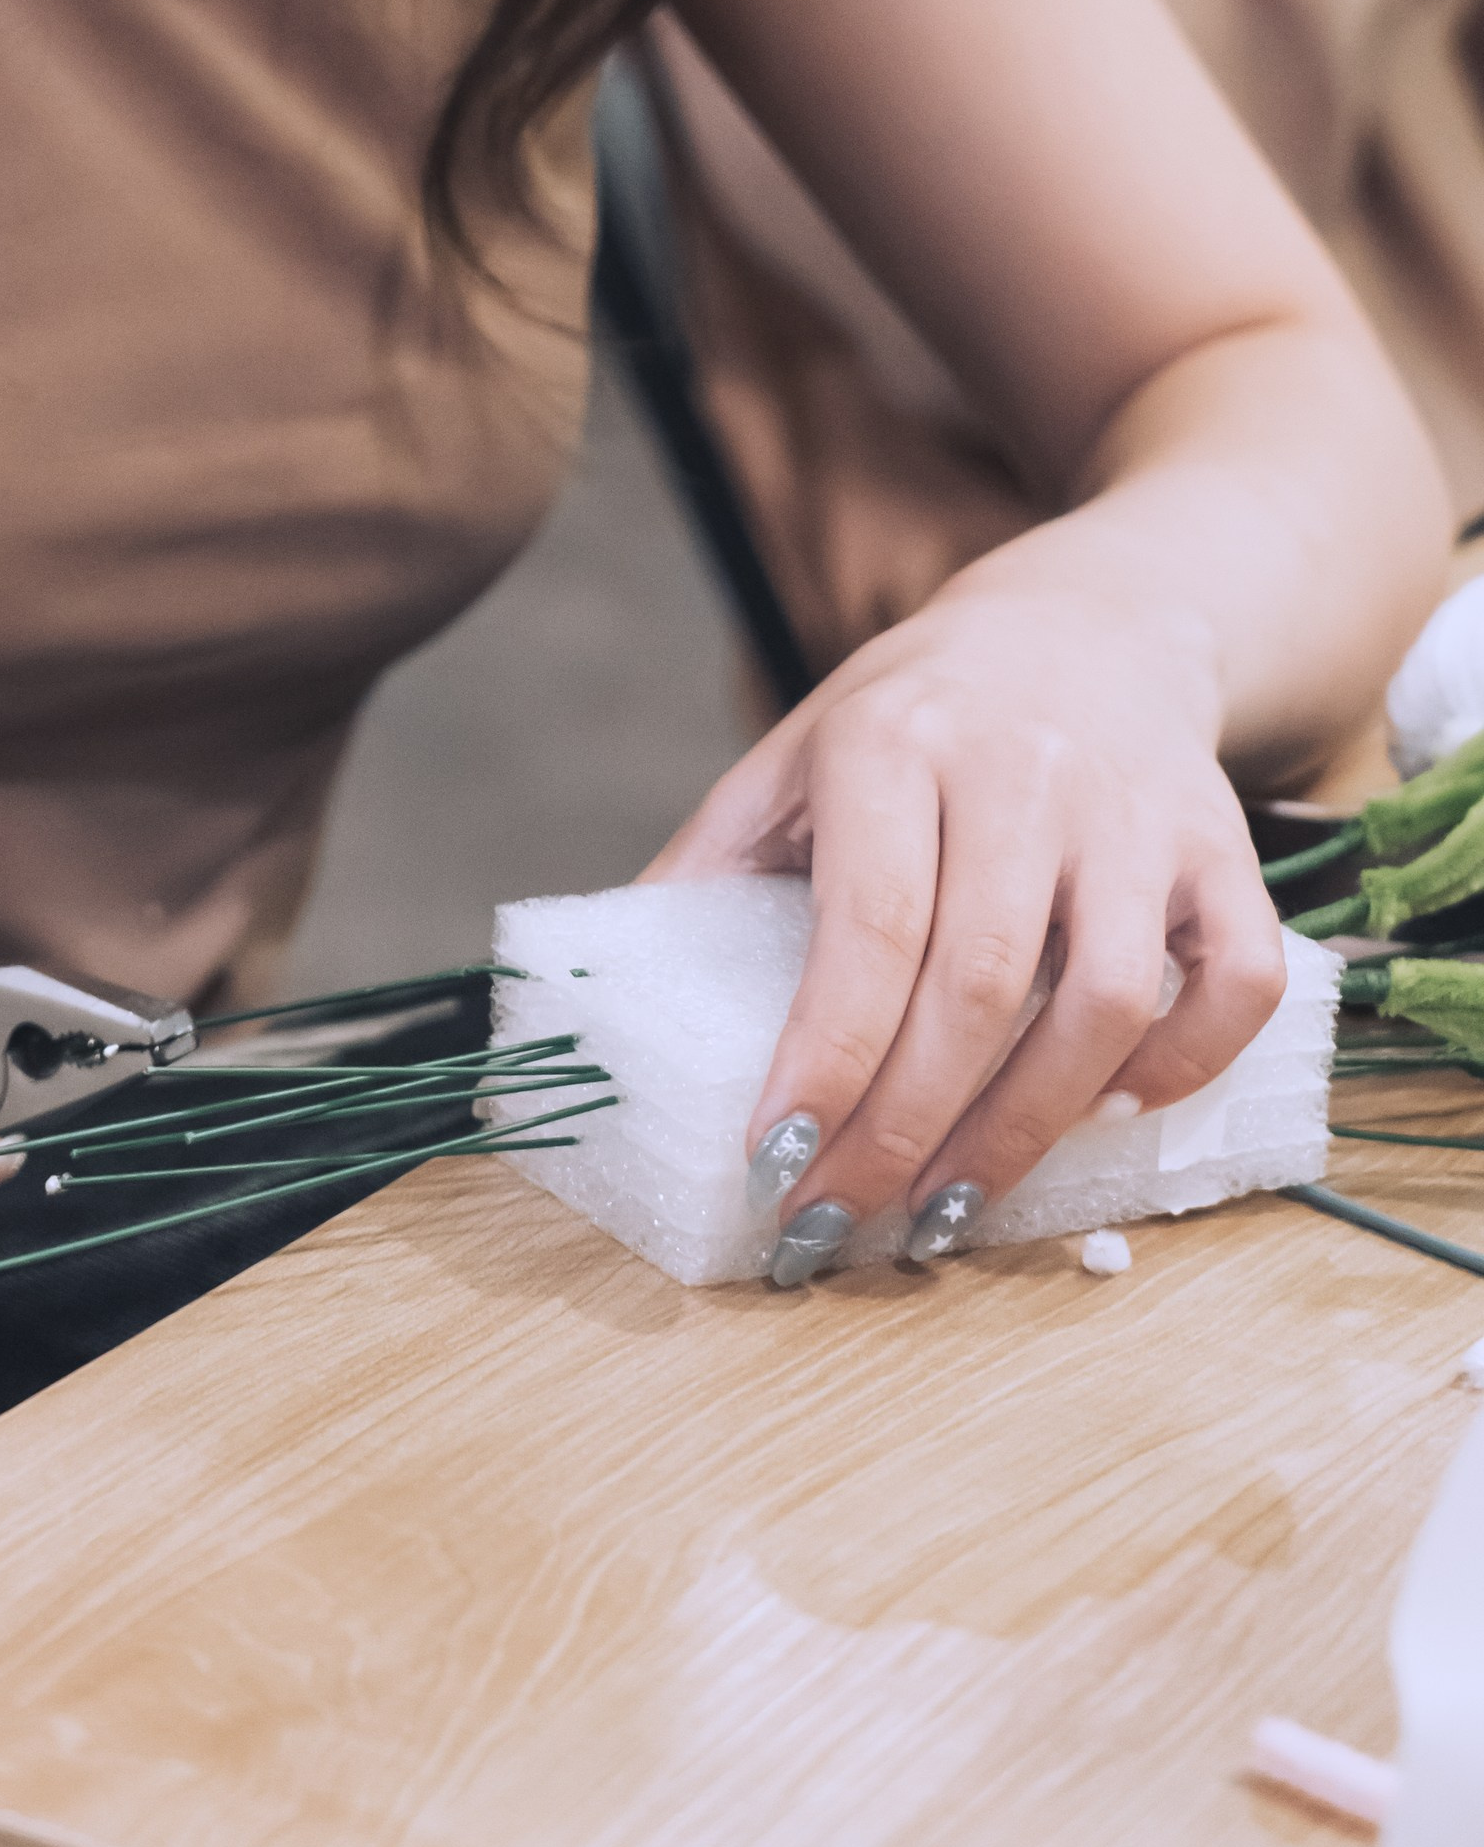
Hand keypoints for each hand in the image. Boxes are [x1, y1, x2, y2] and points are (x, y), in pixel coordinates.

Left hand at [646, 584, 1286, 1269]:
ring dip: (1026, 1130)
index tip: (774, 1162)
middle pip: (980, 985)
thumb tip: (610, 1006)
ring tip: (947, 1205)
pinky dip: (1182, 1065)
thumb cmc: (916, 715)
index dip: (826, 1060)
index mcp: (895, 743)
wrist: (1084, 623)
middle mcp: (1024, 772)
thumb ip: (710, 869)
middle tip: (840, 1223)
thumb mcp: (793, 757)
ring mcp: (1136, 813)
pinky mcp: (1223, 847)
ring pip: (1106, 999)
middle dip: (903, 1131)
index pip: (869, 925)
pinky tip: (1105, 1114)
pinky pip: (1235, 979)